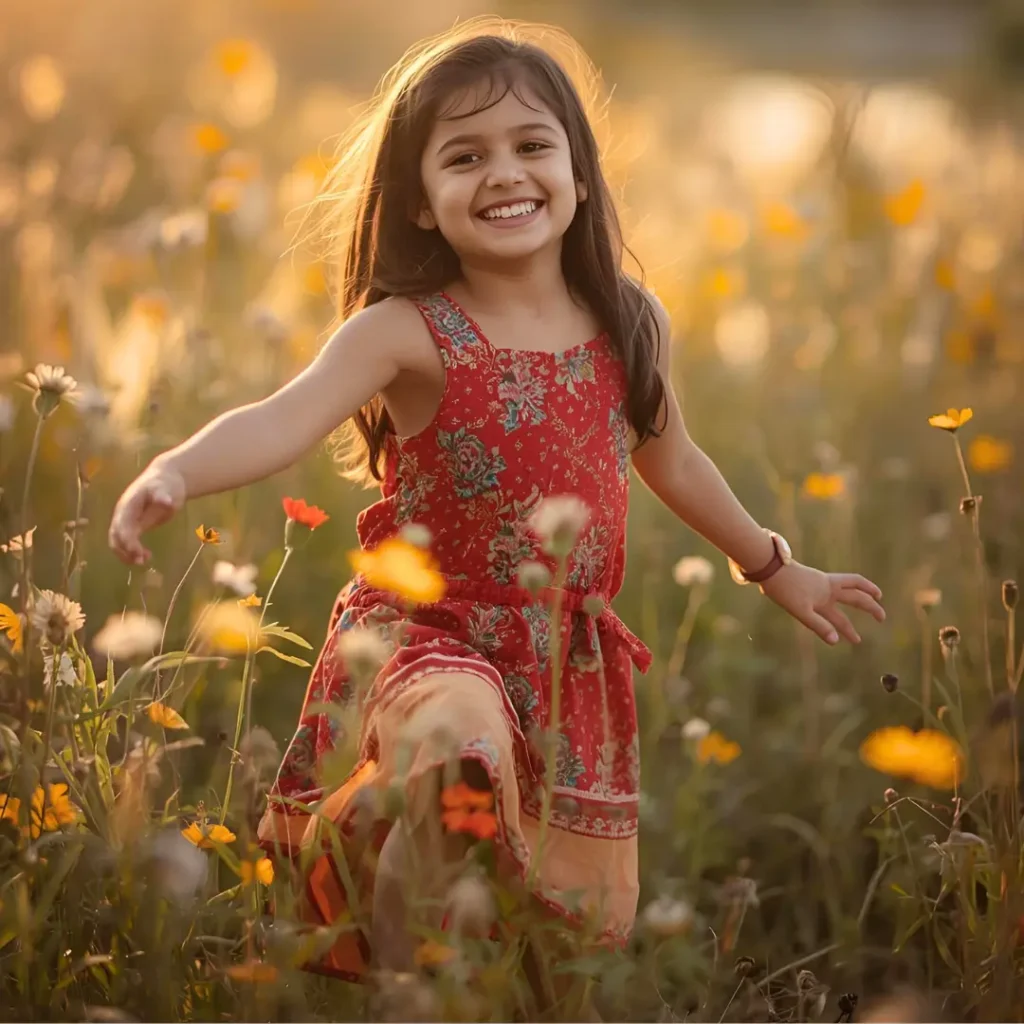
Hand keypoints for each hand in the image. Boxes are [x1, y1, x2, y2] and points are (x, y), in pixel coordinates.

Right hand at [108, 461, 186, 565]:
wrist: (166, 480)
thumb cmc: (165, 483)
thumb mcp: (165, 488)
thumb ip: (162, 495)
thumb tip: (165, 501)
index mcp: (127, 504)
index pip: (121, 525)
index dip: (126, 540)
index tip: (136, 551)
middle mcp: (123, 514)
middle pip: (116, 535)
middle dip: (125, 550)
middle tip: (140, 561)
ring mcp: (127, 520)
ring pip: (119, 541)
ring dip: (127, 554)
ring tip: (144, 561)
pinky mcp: (135, 526)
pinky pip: (128, 542)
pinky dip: (132, 552)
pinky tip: (146, 556)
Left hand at [760, 563, 884, 645]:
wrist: (767, 568)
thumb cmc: (784, 589)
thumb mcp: (801, 610)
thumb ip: (818, 625)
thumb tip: (836, 641)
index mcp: (829, 590)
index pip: (858, 596)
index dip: (871, 605)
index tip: (882, 616)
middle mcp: (826, 587)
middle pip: (854, 595)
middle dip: (869, 606)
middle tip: (881, 617)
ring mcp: (817, 586)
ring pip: (840, 596)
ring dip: (848, 608)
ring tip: (848, 627)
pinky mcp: (806, 586)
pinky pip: (826, 597)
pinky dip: (832, 607)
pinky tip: (829, 611)